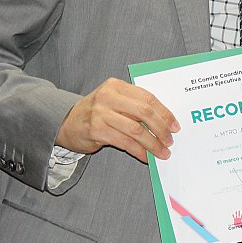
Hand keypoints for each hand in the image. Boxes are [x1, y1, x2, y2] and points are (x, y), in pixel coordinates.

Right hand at [56, 78, 179, 162]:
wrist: (66, 123)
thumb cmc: (96, 113)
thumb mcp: (113, 101)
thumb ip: (134, 105)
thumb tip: (163, 122)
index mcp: (116, 86)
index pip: (147, 97)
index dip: (164, 113)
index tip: (175, 125)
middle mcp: (108, 97)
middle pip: (144, 112)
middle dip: (161, 128)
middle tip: (170, 141)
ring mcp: (100, 113)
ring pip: (136, 130)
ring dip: (152, 143)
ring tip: (162, 152)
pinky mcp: (96, 130)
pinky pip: (125, 143)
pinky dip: (139, 151)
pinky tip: (146, 157)